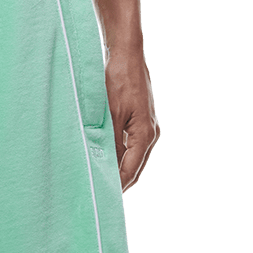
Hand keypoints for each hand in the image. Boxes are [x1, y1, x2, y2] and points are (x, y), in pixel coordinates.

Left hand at [105, 47, 159, 191]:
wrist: (127, 54)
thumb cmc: (118, 80)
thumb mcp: (110, 114)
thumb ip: (110, 142)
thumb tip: (107, 167)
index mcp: (145, 134)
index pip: (131, 170)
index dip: (118, 185)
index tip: (104, 197)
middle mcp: (151, 133)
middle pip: (135, 167)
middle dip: (120, 181)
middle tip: (101, 193)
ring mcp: (149, 127)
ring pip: (134, 157)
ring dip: (120, 168)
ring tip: (102, 179)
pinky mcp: (142, 120)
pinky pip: (133, 145)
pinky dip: (121, 155)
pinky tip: (108, 159)